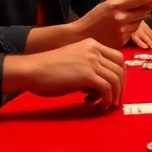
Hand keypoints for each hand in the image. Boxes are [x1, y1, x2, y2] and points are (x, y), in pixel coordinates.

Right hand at [5, 38, 124, 109]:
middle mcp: (95, 50)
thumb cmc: (47, 69)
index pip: (118, 58)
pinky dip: (106, 99)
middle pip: (120, 69)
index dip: (120, 75)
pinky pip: (107, 88)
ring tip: (104, 106)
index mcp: (92, 44)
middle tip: (113, 100)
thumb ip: (88, 69)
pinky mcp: (87, 75)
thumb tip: (100, 86)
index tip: (114, 88)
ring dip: (113, 96)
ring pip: (116, 79)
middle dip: (120, 87)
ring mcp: (92, 61)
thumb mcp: (73, 63)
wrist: (31, 70)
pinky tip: (98, 106)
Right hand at [77, 0, 151, 47]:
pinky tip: (118, 29)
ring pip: (139, 23)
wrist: (81, 35)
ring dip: (136, 20)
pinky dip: (130, 30)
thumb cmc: (95, 18)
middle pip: (143, 12)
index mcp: (116, 6)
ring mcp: (122, 31)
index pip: (139, 0)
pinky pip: (133, 33)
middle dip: (149, 8)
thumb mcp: (107, 5)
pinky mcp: (122, 41)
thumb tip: (143, 2)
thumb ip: (123, 3)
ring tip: (123, 20)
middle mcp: (120, 18)